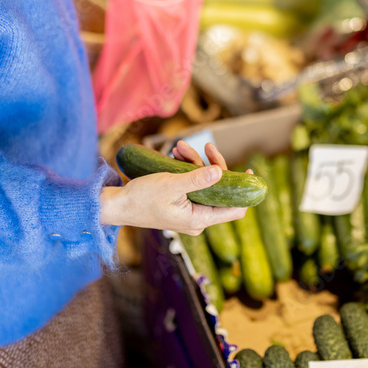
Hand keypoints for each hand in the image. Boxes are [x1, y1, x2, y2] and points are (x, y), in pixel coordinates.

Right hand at [99, 141, 248, 234]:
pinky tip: (175, 154)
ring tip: (179, 147)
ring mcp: (189, 211)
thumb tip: (220, 172)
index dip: (244, 191)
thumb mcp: (170, 185)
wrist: (118, 205)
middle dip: (213, 166)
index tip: (248, 171)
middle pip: (220, 190)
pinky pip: (192, 184)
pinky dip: (186, 169)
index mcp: (199, 219)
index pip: (235, 209)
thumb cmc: (141, 198)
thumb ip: (197, 179)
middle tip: (206, 147)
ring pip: (205, 184)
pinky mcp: (181, 204)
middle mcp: (198, 218)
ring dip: (195, 163)